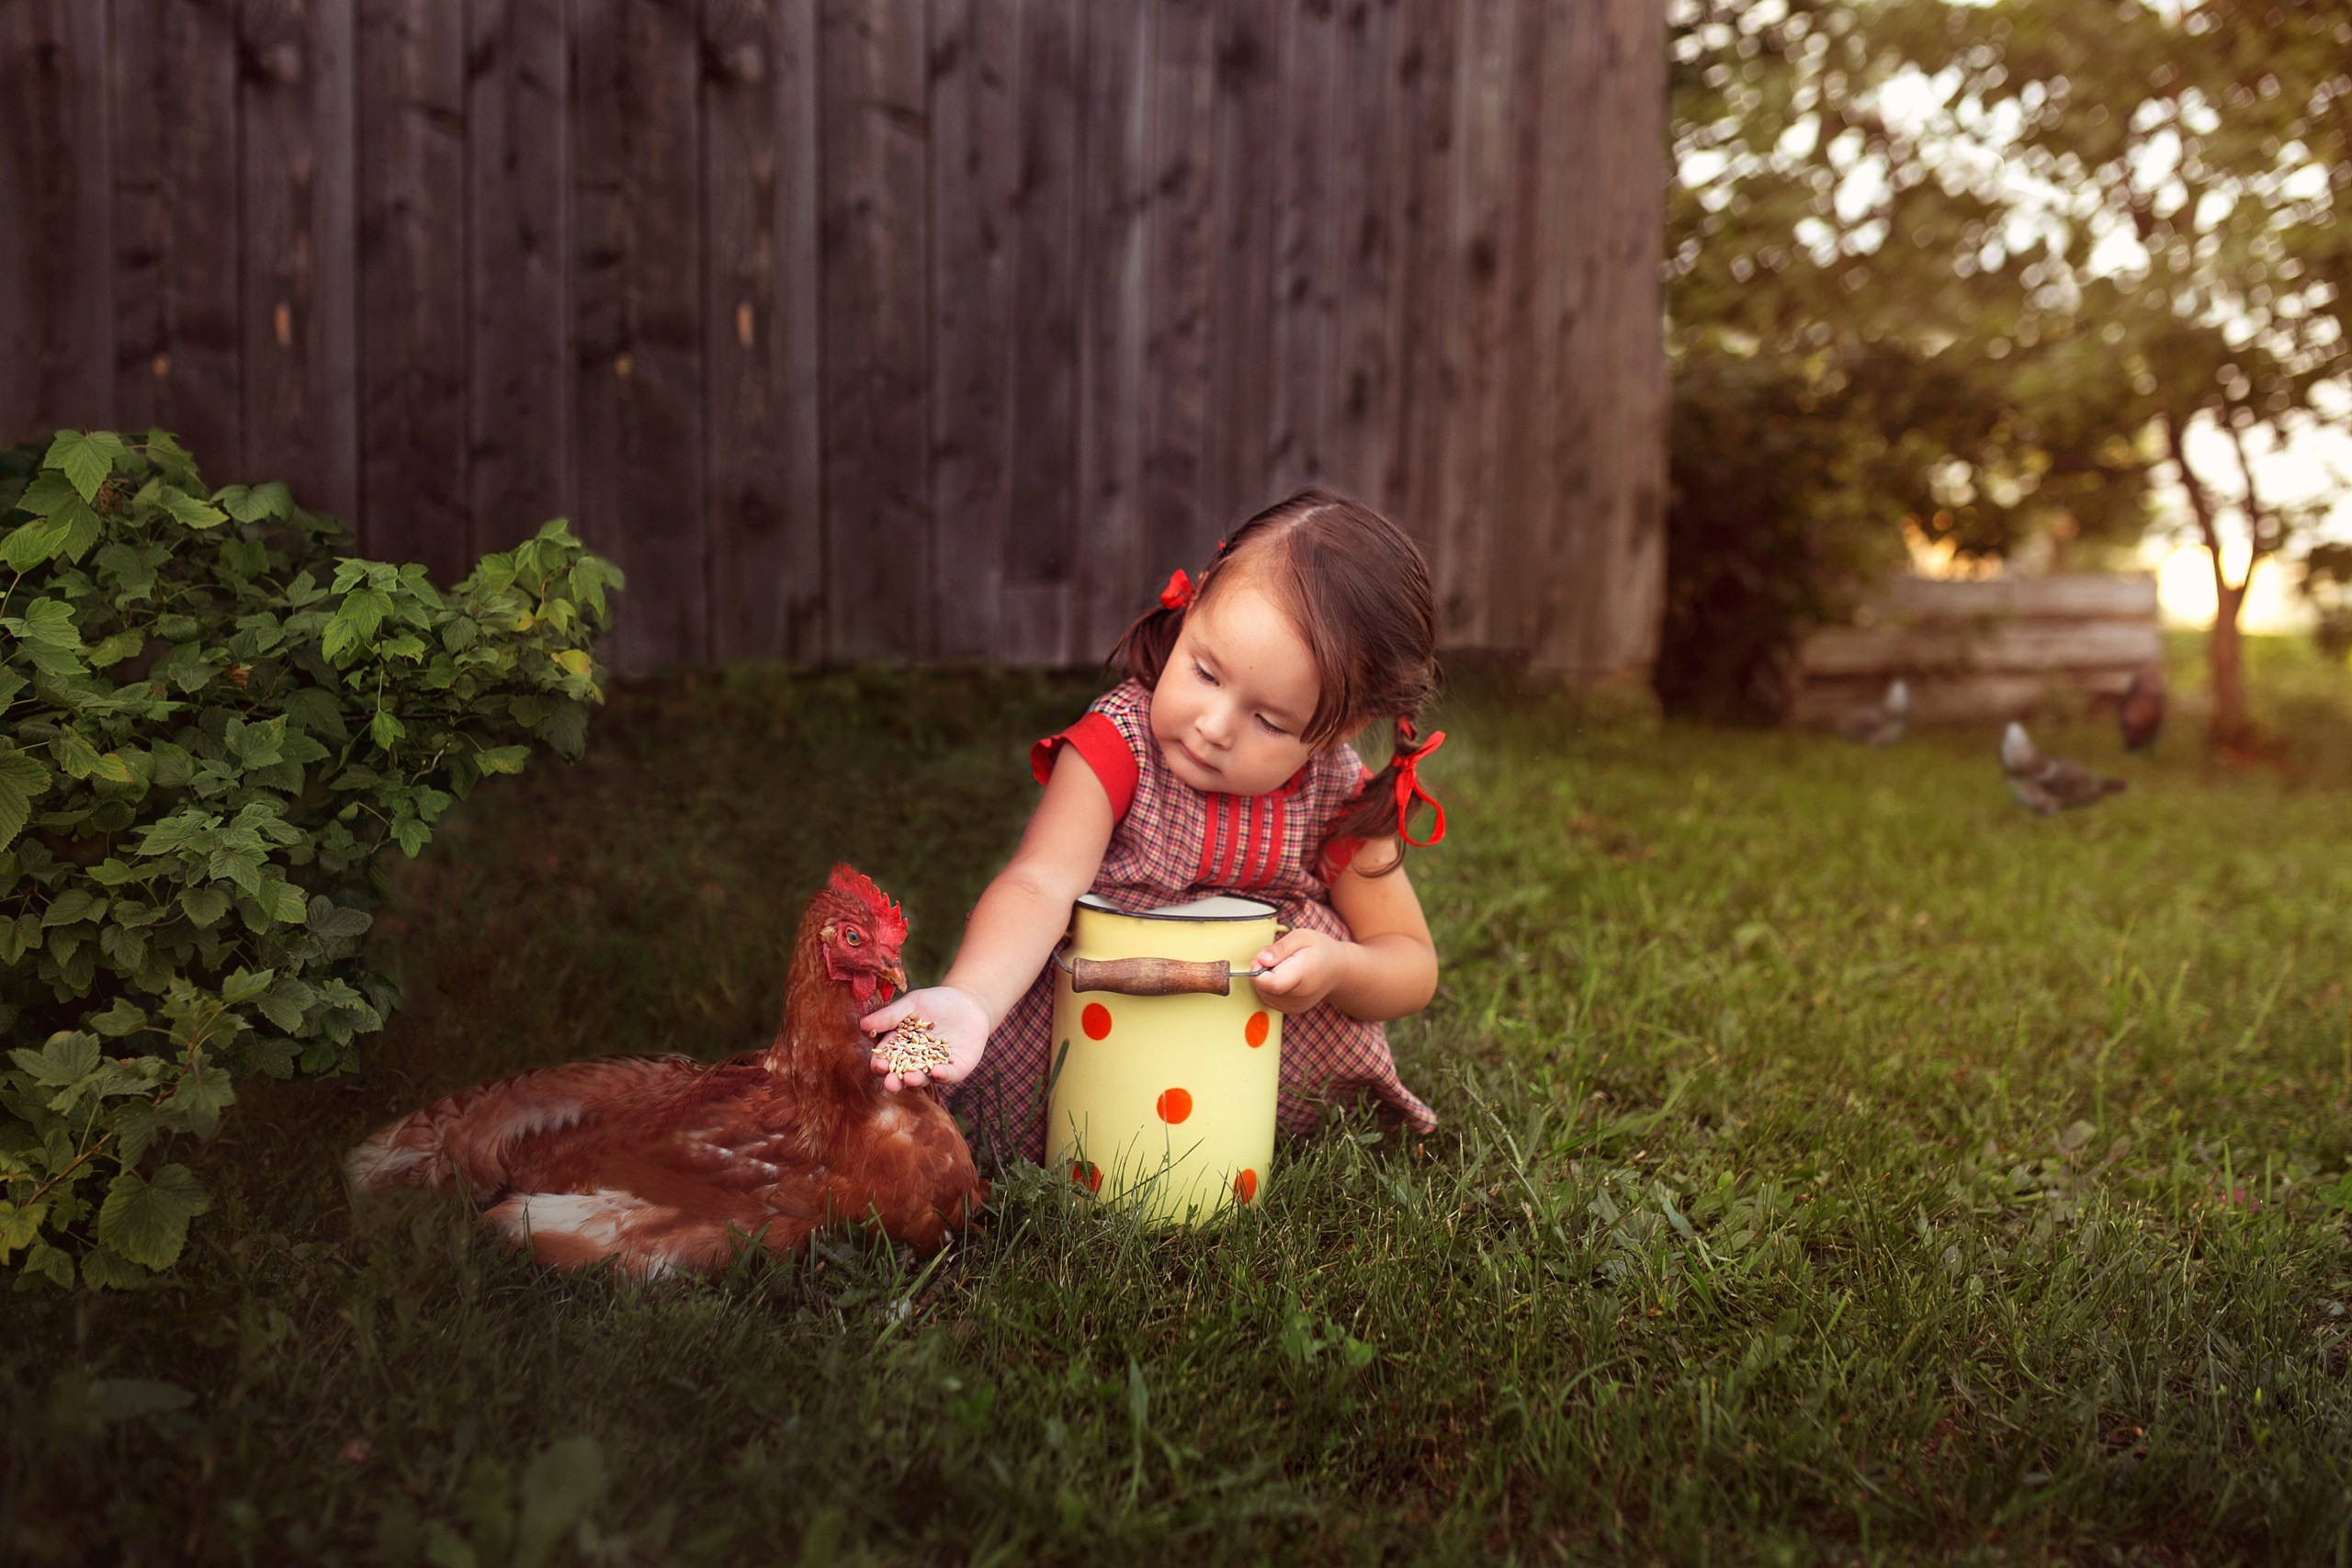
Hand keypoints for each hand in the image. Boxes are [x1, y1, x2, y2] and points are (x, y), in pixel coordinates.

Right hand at [861, 984, 990, 1091]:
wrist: (968, 1002)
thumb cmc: (935, 1002)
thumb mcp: (912, 1004)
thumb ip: (890, 1016)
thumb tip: (863, 1024)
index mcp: (900, 1048)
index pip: (887, 1058)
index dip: (881, 1063)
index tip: (877, 1065)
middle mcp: (915, 1063)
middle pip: (902, 1074)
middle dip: (895, 1079)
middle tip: (890, 1082)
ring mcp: (935, 1068)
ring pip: (923, 1078)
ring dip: (916, 1080)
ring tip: (910, 1078)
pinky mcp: (955, 1070)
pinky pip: (948, 1075)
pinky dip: (942, 1075)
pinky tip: (937, 1072)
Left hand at [1247, 929, 1346, 1015]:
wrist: (1338, 970)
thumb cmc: (1320, 951)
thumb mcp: (1301, 937)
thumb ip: (1279, 948)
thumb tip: (1261, 960)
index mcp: (1303, 975)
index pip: (1271, 983)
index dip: (1258, 970)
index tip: (1264, 957)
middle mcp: (1299, 995)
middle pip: (1264, 989)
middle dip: (1260, 973)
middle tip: (1275, 959)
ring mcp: (1295, 1006)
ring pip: (1264, 995)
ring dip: (1264, 981)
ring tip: (1282, 968)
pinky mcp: (1291, 1010)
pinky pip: (1269, 1000)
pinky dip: (1269, 989)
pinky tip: (1282, 977)